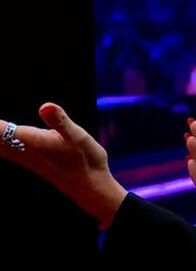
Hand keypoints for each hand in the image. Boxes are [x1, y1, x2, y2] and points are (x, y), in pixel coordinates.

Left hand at [0, 103, 126, 229]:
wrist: (90, 186)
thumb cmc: (86, 160)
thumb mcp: (77, 136)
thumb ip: (60, 121)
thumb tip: (45, 106)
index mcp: (32, 141)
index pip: (1, 130)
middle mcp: (24, 150)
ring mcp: (27, 158)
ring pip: (2, 148)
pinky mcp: (32, 161)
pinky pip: (7, 151)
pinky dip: (3, 143)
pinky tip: (4, 141)